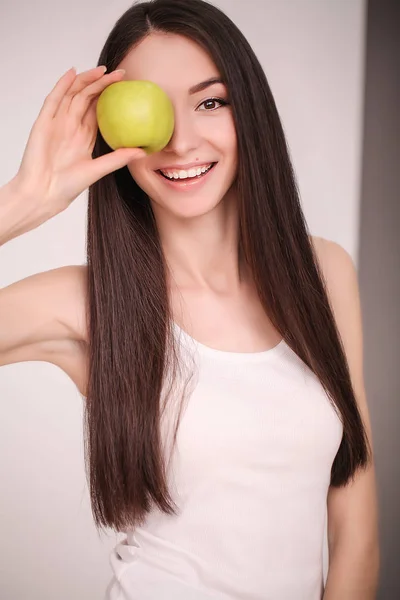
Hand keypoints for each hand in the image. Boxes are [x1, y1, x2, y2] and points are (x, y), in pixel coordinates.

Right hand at [13, 66, 145, 221]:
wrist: (43, 194)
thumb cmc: (67, 187)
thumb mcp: (97, 170)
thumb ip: (118, 159)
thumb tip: (143, 151)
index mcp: (83, 136)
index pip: (99, 110)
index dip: (112, 97)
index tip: (128, 88)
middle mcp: (70, 126)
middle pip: (87, 97)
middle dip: (103, 84)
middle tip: (121, 74)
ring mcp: (57, 122)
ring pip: (72, 94)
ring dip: (86, 80)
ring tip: (102, 69)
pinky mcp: (44, 122)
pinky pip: (54, 99)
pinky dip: (62, 85)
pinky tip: (73, 73)